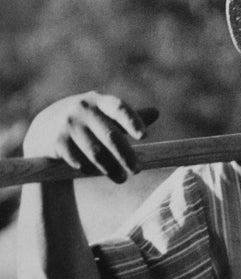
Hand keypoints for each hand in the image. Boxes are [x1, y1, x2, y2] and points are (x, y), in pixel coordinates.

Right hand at [23, 91, 158, 183]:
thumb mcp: (104, 114)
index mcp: (100, 101)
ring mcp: (68, 125)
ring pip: (95, 152)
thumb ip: (129, 116)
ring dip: (111, 168)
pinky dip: (91, 169)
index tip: (145, 136)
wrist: (45, 129)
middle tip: (138, 170)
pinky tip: (96, 172)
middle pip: (110, 136)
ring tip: (122, 178)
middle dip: (126, 155)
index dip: (132, 121)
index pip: (119, 108)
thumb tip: (156, 113)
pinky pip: (80, 161)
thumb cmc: (86, 121)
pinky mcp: (57, 141)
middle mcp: (83, 109)